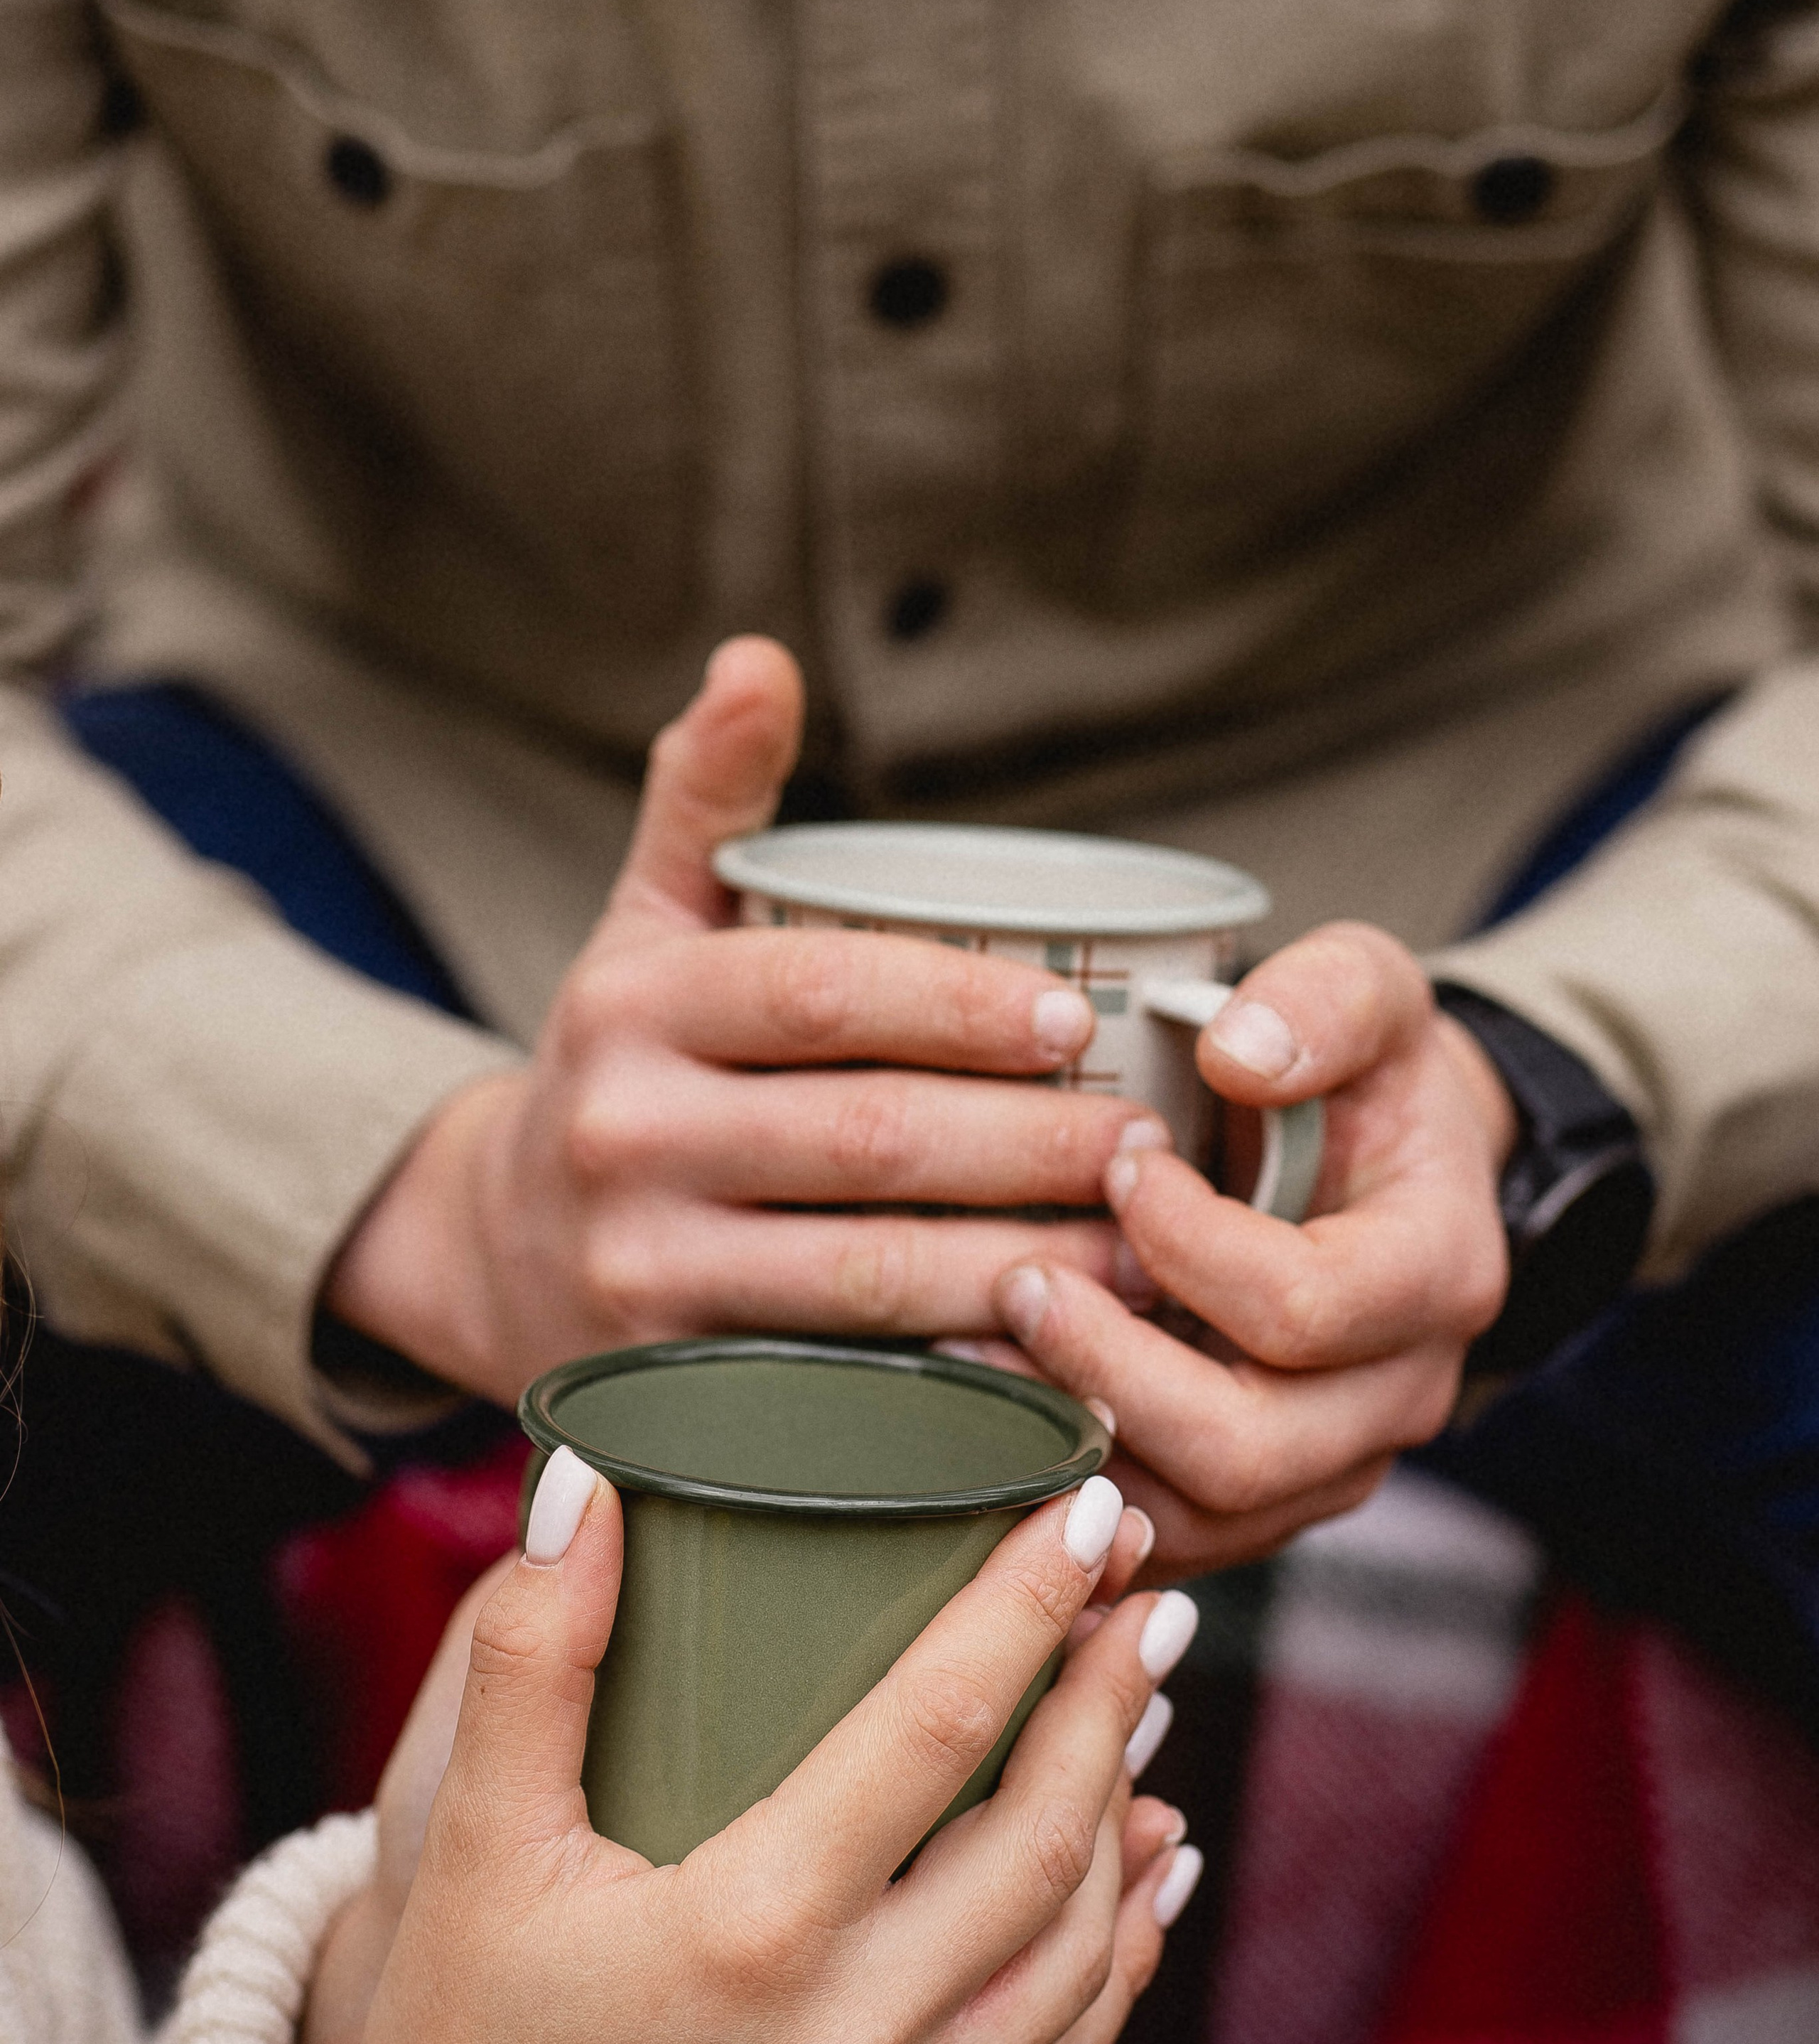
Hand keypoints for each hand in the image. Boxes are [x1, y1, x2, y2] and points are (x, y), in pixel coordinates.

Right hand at [306, 1464, 1199, 2043]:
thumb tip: (587, 1486)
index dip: (1024, 1606)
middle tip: (1148, 1591)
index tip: (1085, 1513)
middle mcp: (852, 2033)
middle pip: (1042, 1830)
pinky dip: (1120, 1946)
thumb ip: (530, 1655)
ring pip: (1076, 1943)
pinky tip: (1140, 1870)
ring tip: (1145, 1703)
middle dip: (1110, 1694)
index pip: (937, 1728)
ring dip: (1125, 1810)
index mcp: (751, 1932)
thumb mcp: (475, 1846)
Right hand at [326, 639, 1155, 1401]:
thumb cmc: (622, 1069)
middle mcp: (622, 1135)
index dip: (959, 1004)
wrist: (494, 1249)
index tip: (1080, 1018)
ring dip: (1022, 1266)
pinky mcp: (664, 1386)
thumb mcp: (644, 927)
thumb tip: (759, 656)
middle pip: (868, 1139)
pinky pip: (839, 1384)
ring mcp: (639, 1271)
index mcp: (634, 1007)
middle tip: (1153, 1150)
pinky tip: (1053, 1361)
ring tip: (1142, 1251)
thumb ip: (707, 798)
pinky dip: (954, 1380)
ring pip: (866, 1274)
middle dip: (1031, 1146)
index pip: (821, 992)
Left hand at [963, 922, 1512, 1573]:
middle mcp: (1399, 1394)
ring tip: (980, 1350)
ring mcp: (1335, 1463)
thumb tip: (1238, 1053)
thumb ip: (1322, 1000)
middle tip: (1021, 1281)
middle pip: (1250, 1448)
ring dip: (1078, 1446)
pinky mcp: (1268, 1498)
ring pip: (1202, 1517)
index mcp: (1438, 1274)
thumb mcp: (1370, 989)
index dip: (1192, 1248)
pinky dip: (1077, 1494)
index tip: (1124, 1170)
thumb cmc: (1368, 1076)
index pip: (1308, 1306)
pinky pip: (1170, 1538)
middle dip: (1112, 1370)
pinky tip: (998, 1417)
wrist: (1391, 1162)